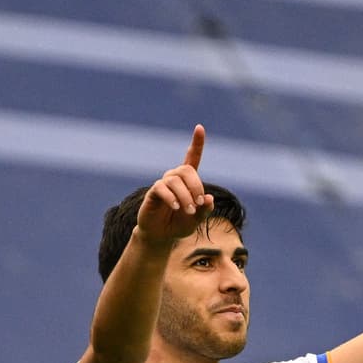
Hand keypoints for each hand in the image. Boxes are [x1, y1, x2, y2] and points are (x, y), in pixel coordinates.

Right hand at [135, 125, 216, 246]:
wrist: (162, 235)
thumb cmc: (180, 224)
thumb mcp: (197, 219)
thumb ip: (204, 210)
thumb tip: (209, 199)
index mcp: (188, 181)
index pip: (192, 157)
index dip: (196, 143)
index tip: (199, 127)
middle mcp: (175, 178)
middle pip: (186, 170)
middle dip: (196, 186)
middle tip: (198, 204)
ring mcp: (163, 184)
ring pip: (175, 180)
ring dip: (185, 196)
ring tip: (188, 210)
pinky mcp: (153, 192)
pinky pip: (162, 188)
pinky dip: (172, 198)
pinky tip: (176, 207)